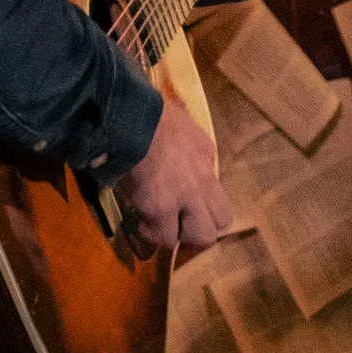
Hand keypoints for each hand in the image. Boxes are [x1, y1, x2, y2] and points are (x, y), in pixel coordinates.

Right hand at [114, 89, 228, 253]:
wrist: (130, 119)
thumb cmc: (148, 116)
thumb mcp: (181, 127)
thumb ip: (187, 147)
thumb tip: (176, 155)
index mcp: (207, 157)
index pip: (220, 193)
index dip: (205, 206)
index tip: (188, 207)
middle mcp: (204, 181)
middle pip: (222, 221)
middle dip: (202, 228)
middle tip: (181, 228)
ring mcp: (185, 197)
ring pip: (201, 237)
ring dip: (181, 235)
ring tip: (159, 228)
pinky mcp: (160, 209)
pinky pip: (164, 237)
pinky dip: (152, 234)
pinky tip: (140, 223)